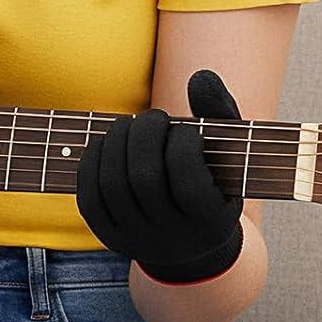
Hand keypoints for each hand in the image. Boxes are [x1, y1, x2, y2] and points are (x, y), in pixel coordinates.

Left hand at [75, 69, 245, 283]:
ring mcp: (138, 241)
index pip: (188, 182)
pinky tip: (108, 143)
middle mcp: (173, 239)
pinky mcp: (110, 238)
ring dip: (116, 143)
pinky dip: (93, 162)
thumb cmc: (215, 181)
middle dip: (143, 136)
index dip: (182, 145)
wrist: (192, 244)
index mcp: (211, 223)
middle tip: (152, 118)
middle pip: (144, 181)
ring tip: (129, 125)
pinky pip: (90, 198)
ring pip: (113, 187)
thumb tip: (199, 76)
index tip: (185, 129)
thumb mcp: (230, 152)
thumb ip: (220, 111)